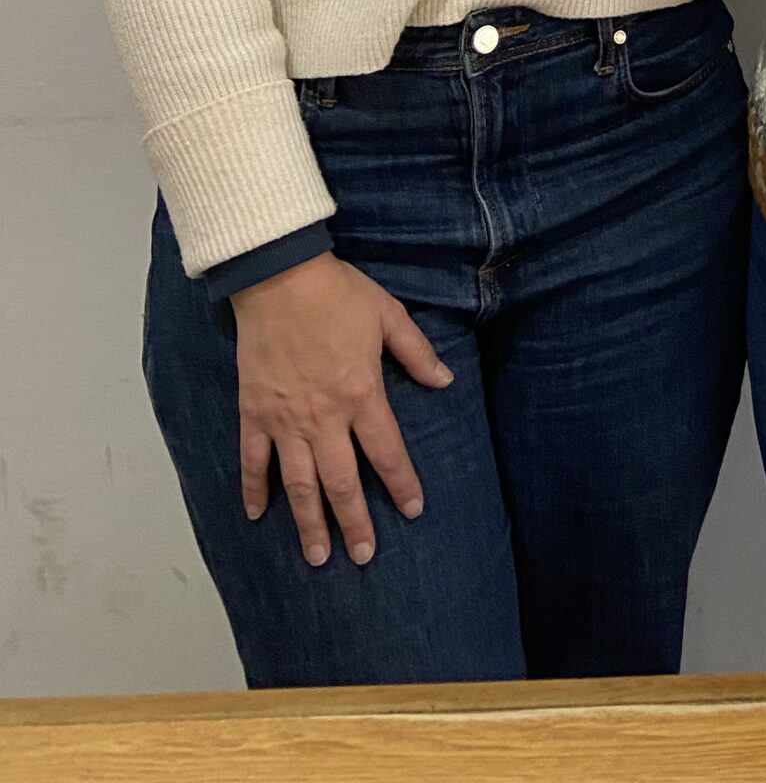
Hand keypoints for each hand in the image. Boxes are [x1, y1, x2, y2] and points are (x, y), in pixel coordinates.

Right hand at [232, 252, 452, 566]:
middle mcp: (324, 417)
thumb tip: (445, 381)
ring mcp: (285, 419)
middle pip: (341, 482)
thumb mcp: (388, 315)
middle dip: (354, 522)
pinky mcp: (253, 412)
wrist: (279, 277)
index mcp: (361, 395)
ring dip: (308, 523)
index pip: (386, 452)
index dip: (401, 484)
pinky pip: (253, 460)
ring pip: (298, 484)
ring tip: (317, 556)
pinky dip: (252, 490)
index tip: (412, 510)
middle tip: (362, 556)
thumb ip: (417, 353)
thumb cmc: (338, 293)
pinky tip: (255, 516)